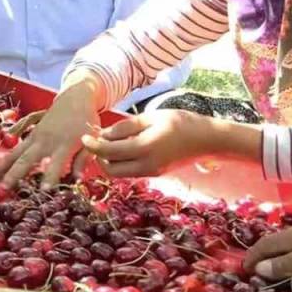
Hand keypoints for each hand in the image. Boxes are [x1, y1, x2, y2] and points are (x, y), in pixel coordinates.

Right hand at [0, 78, 100, 188]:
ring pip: (16, 154)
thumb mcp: (91, 140)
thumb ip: (83, 160)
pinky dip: (5, 157)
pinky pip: (15, 147)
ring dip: (3, 167)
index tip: (43, 191)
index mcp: (64, 145)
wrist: (75, 98)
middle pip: (27, 160)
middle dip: (14, 175)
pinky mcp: (30, 133)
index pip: (56, 165)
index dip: (50, 178)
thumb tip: (77, 179)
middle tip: (3, 189)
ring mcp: (35, 137)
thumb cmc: (86, 122)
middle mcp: (46, 142)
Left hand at [78, 110, 212, 178]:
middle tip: (96, 142)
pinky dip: (121, 163)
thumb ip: (126, 127)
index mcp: (145, 148)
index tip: (83, 137)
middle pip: (110, 170)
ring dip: (109, 162)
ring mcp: (151, 172)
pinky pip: (130, 172)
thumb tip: (103, 134)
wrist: (208, 140)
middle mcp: (147, 165)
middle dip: (99, 157)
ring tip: (109, 144)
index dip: (93, 145)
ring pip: (120, 174)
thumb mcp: (152, 117)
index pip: (109, 152)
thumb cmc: (181, 122)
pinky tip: (122, 149)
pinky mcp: (155, 173)